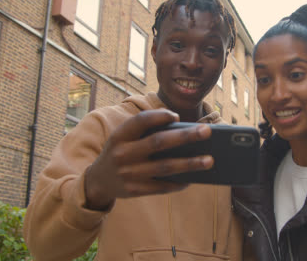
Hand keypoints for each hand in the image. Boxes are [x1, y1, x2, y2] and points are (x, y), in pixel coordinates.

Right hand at [84, 109, 212, 209]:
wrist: (98, 181)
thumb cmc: (119, 152)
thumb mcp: (122, 138)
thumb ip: (144, 132)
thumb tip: (183, 132)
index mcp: (120, 136)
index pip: (141, 121)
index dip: (160, 116)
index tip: (177, 116)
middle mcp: (123, 154)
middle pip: (159, 142)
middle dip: (185, 136)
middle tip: (206, 132)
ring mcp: (129, 173)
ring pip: (165, 167)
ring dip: (190, 163)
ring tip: (209, 160)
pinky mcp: (135, 190)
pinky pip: (162, 187)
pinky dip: (179, 183)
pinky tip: (193, 178)